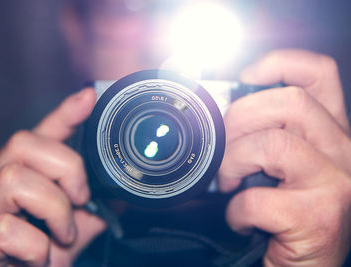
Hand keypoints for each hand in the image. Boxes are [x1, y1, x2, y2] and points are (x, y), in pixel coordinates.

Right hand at [0, 88, 105, 266]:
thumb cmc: (33, 264)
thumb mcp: (70, 233)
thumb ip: (91, 212)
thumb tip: (122, 193)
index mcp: (15, 181)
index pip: (37, 135)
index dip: (64, 114)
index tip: (89, 97)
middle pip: (22, 144)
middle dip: (65, 169)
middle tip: (80, 200)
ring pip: (13, 180)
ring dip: (54, 208)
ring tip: (64, 233)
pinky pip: (5, 228)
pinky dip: (37, 245)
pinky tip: (41, 257)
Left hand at [218, 50, 350, 265]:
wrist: (308, 266)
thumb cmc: (290, 213)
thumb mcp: (283, 165)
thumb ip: (265, 133)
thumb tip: (221, 110)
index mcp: (331, 133)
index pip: (318, 74)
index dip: (280, 63)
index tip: (245, 77)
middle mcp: (343, 152)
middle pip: (289, 102)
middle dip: (239, 119)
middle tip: (225, 149)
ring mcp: (336, 183)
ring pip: (272, 144)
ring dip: (234, 163)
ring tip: (229, 184)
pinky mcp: (319, 217)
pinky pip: (258, 198)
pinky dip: (236, 210)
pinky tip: (241, 220)